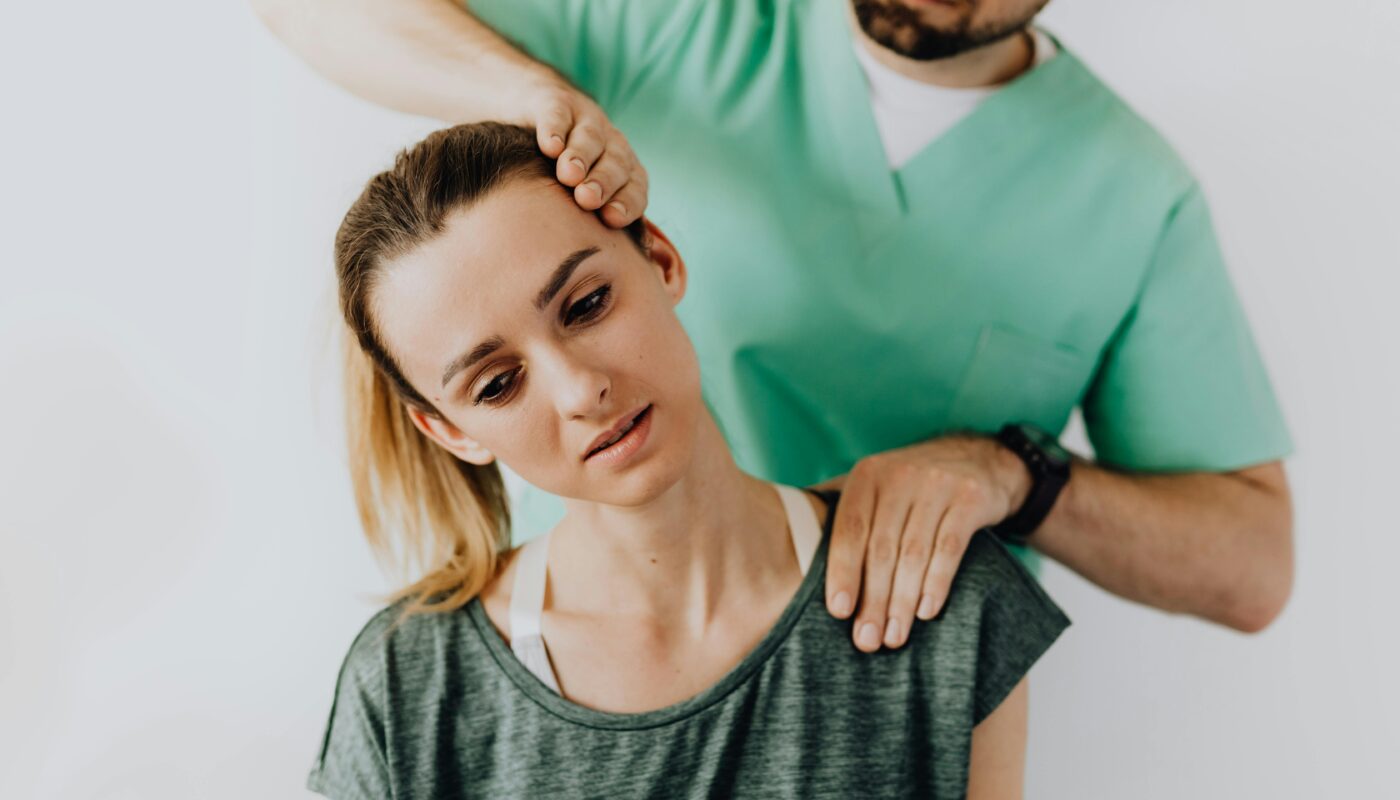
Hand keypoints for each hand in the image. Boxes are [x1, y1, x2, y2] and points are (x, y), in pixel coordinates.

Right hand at [521, 75, 648, 227]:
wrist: (530, 116)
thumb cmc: (554, 179)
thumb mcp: (574, 206)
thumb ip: (589, 235)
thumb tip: (592, 286)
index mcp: (624, 173)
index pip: (636, 189)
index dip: (627, 202)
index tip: (612, 219)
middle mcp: (611, 146)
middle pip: (617, 163)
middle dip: (604, 181)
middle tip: (588, 199)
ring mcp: (585, 121)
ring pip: (592, 137)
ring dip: (582, 156)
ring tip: (568, 173)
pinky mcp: (556, 102)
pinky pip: (558, 114)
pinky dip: (555, 128)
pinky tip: (548, 145)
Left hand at [815, 435, 1032, 652]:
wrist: (976, 459)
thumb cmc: (910, 485)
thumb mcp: (873, 484)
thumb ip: (837, 507)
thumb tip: (786, 539)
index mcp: (867, 476)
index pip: (850, 529)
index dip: (842, 571)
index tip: (839, 612)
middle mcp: (900, 476)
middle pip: (881, 548)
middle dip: (873, 599)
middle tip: (867, 640)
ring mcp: (937, 486)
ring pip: (914, 553)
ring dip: (902, 601)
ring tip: (894, 636)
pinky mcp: (970, 500)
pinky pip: (950, 549)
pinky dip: (936, 584)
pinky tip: (926, 612)